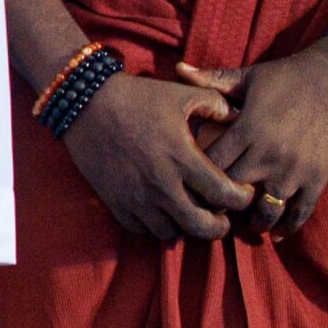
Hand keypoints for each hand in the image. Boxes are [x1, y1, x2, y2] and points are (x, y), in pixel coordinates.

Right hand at [60, 71, 254, 241]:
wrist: (85, 103)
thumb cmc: (137, 97)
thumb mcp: (181, 94)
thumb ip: (217, 105)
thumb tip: (238, 118)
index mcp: (182, 157)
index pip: (225, 195)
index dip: (242, 199)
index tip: (241, 192)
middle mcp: (160, 183)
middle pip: (202, 226)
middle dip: (219, 226)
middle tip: (221, 217)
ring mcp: (136, 196)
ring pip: (172, 233)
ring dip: (185, 227)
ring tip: (190, 214)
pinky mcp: (115, 201)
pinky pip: (141, 229)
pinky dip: (155, 226)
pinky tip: (161, 211)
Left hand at [178, 43, 327, 236]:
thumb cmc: (291, 75)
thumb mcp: (249, 76)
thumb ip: (212, 80)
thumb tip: (178, 68)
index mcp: (248, 130)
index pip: (212, 167)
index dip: (198, 179)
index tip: (192, 185)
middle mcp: (269, 155)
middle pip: (234, 192)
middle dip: (221, 202)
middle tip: (211, 211)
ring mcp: (295, 169)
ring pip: (266, 211)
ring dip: (253, 221)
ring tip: (243, 224)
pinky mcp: (319, 177)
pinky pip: (301, 211)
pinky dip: (288, 226)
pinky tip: (276, 233)